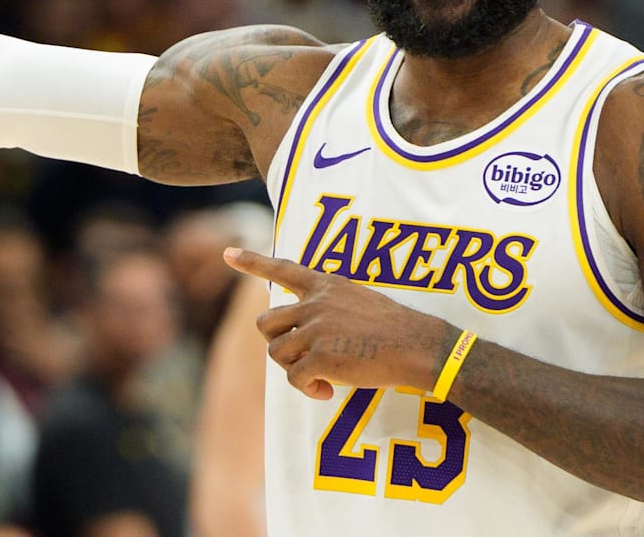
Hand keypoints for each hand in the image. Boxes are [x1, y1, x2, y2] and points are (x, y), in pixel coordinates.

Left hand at [223, 247, 450, 399]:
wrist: (416, 346)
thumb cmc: (394, 329)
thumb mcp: (359, 300)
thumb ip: (329, 305)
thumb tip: (304, 327)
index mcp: (325, 286)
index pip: (282, 269)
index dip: (252, 262)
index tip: (227, 252)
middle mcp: (315, 304)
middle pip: (266, 323)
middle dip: (277, 343)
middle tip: (301, 358)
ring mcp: (315, 329)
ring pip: (275, 352)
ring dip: (292, 369)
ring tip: (318, 376)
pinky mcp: (319, 357)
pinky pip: (295, 378)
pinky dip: (308, 389)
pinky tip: (327, 390)